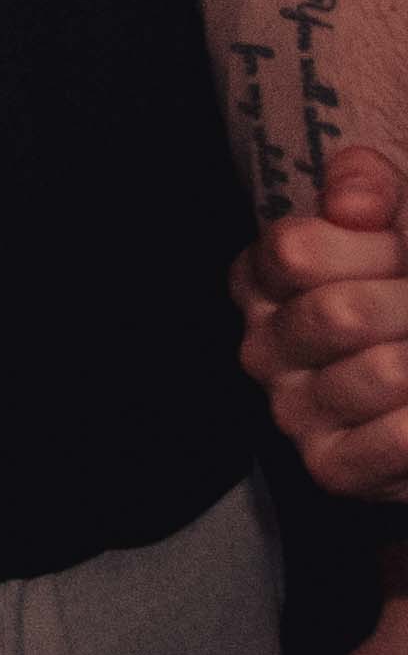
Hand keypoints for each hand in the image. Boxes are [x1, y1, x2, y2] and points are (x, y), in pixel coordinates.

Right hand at [244, 144, 407, 496]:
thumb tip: (351, 205)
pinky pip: (396, 439)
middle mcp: (261, 347)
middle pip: (340, 313)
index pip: (295, 251)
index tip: (404, 253)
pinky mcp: (331, 467)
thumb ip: (369, 187)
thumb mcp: (395, 220)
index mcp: (262, 280)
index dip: (375, 249)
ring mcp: (291, 411)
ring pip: (380, 372)